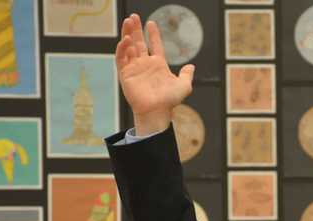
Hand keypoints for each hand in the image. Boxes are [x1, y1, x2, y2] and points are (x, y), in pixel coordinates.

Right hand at [115, 13, 194, 135]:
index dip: (153, 35)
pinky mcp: (125, 74)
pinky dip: (122, 49)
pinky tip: (126, 40)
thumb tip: (191, 66)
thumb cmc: (170, 101)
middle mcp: (145, 65)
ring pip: (129, 47)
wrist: (157, 111)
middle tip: (133, 16)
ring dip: (127, 34)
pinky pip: (121, 59)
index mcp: (158, 65)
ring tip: (128, 22)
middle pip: (139, 42)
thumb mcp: (184, 86)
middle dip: (136, 29)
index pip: (155, 45)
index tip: (151, 23)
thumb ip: (187, 75)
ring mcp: (134, 69)